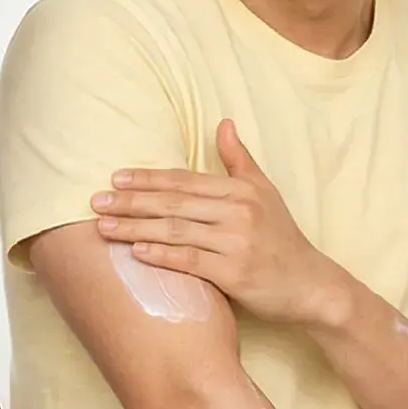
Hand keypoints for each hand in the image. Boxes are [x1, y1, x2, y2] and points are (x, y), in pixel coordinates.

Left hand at [93, 120, 343, 326]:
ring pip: (176, 230)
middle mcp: (238, 212)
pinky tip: (136, 252)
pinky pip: (190, 260)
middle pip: (174, 202)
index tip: (116, 178)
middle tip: (96, 202)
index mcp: (241, 190)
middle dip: (132, 201)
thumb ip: (240, 160)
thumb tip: (223, 122)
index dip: (148, 178)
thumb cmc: (283, 239)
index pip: (184, 180)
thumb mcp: (266, 193)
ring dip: (136, 228)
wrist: (311, 285)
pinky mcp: (235, 273)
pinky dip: (161, 255)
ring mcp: (236, 242)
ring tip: (104, 227)